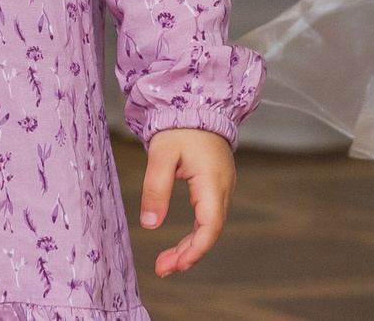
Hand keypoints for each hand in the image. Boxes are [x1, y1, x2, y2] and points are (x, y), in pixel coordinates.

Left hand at [140, 128, 234, 277]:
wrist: (198, 104)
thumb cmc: (180, 126)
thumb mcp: (161, 154)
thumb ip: (155, 188)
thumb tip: (150, 224)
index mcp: (212, 182)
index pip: (209, 227)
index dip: (194, 251)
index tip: (175, 266)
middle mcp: (223, 188)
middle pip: (210, 232)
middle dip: (187, 255)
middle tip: (162, 269)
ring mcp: (223, 187)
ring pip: (210, 226)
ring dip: (190, 247)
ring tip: (166, 262)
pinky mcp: (216, 185)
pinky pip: (209, 216)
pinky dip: (195, 234)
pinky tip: (180, 244)